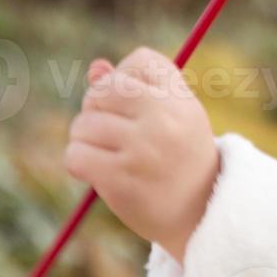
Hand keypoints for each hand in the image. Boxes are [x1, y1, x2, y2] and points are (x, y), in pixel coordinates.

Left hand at [64, 46, 219, 258]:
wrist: (200, 215)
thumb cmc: (181, 159)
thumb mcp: (173, 117)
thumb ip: (137, 89)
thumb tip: (96, 68)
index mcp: (180, 100)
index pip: (140, 61)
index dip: (127, 77)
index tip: (134, 103)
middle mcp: (163, 119)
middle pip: (103, 90)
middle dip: (96, 108)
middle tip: (110, 131)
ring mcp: (142, 149)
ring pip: (82, 125)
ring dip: (85, 140)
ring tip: (109, 155)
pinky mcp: (120, 179)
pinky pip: (75, 155)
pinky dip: (78, 164)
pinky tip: (97, 173)